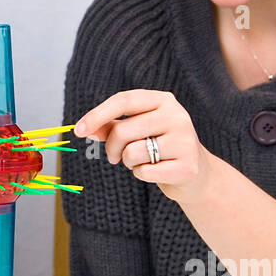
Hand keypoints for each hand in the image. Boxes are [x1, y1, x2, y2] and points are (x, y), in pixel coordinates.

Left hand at [74, 89, 211, 205]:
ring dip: (127, 162)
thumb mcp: (136, 130)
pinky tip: (155, 171)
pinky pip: (145, 172)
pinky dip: (141, 174)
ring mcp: (184, 141)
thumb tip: (87, 128)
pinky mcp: (187, 166)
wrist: (196, 174)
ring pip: (132, 152)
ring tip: (140, 161)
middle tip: (114, 156)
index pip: (124, 100)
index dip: (97, 114)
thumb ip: (111, 126)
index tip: (78, 130)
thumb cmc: (160, 147)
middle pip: (123, 130)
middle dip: (111, 147)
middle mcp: (177, 116)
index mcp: (163, 100)